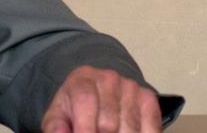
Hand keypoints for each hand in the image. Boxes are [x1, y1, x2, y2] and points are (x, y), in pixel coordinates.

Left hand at [41, 66, 161, 132]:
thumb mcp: (59, 115)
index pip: (85, 102)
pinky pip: (150, 129)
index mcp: (82, 79)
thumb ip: (56, 126)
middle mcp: (108, 79)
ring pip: (129, 129)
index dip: (85, 129)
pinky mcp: (148, 99)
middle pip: (108, 123)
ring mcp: (131, 88)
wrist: (96, 90)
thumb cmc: (75, 107)